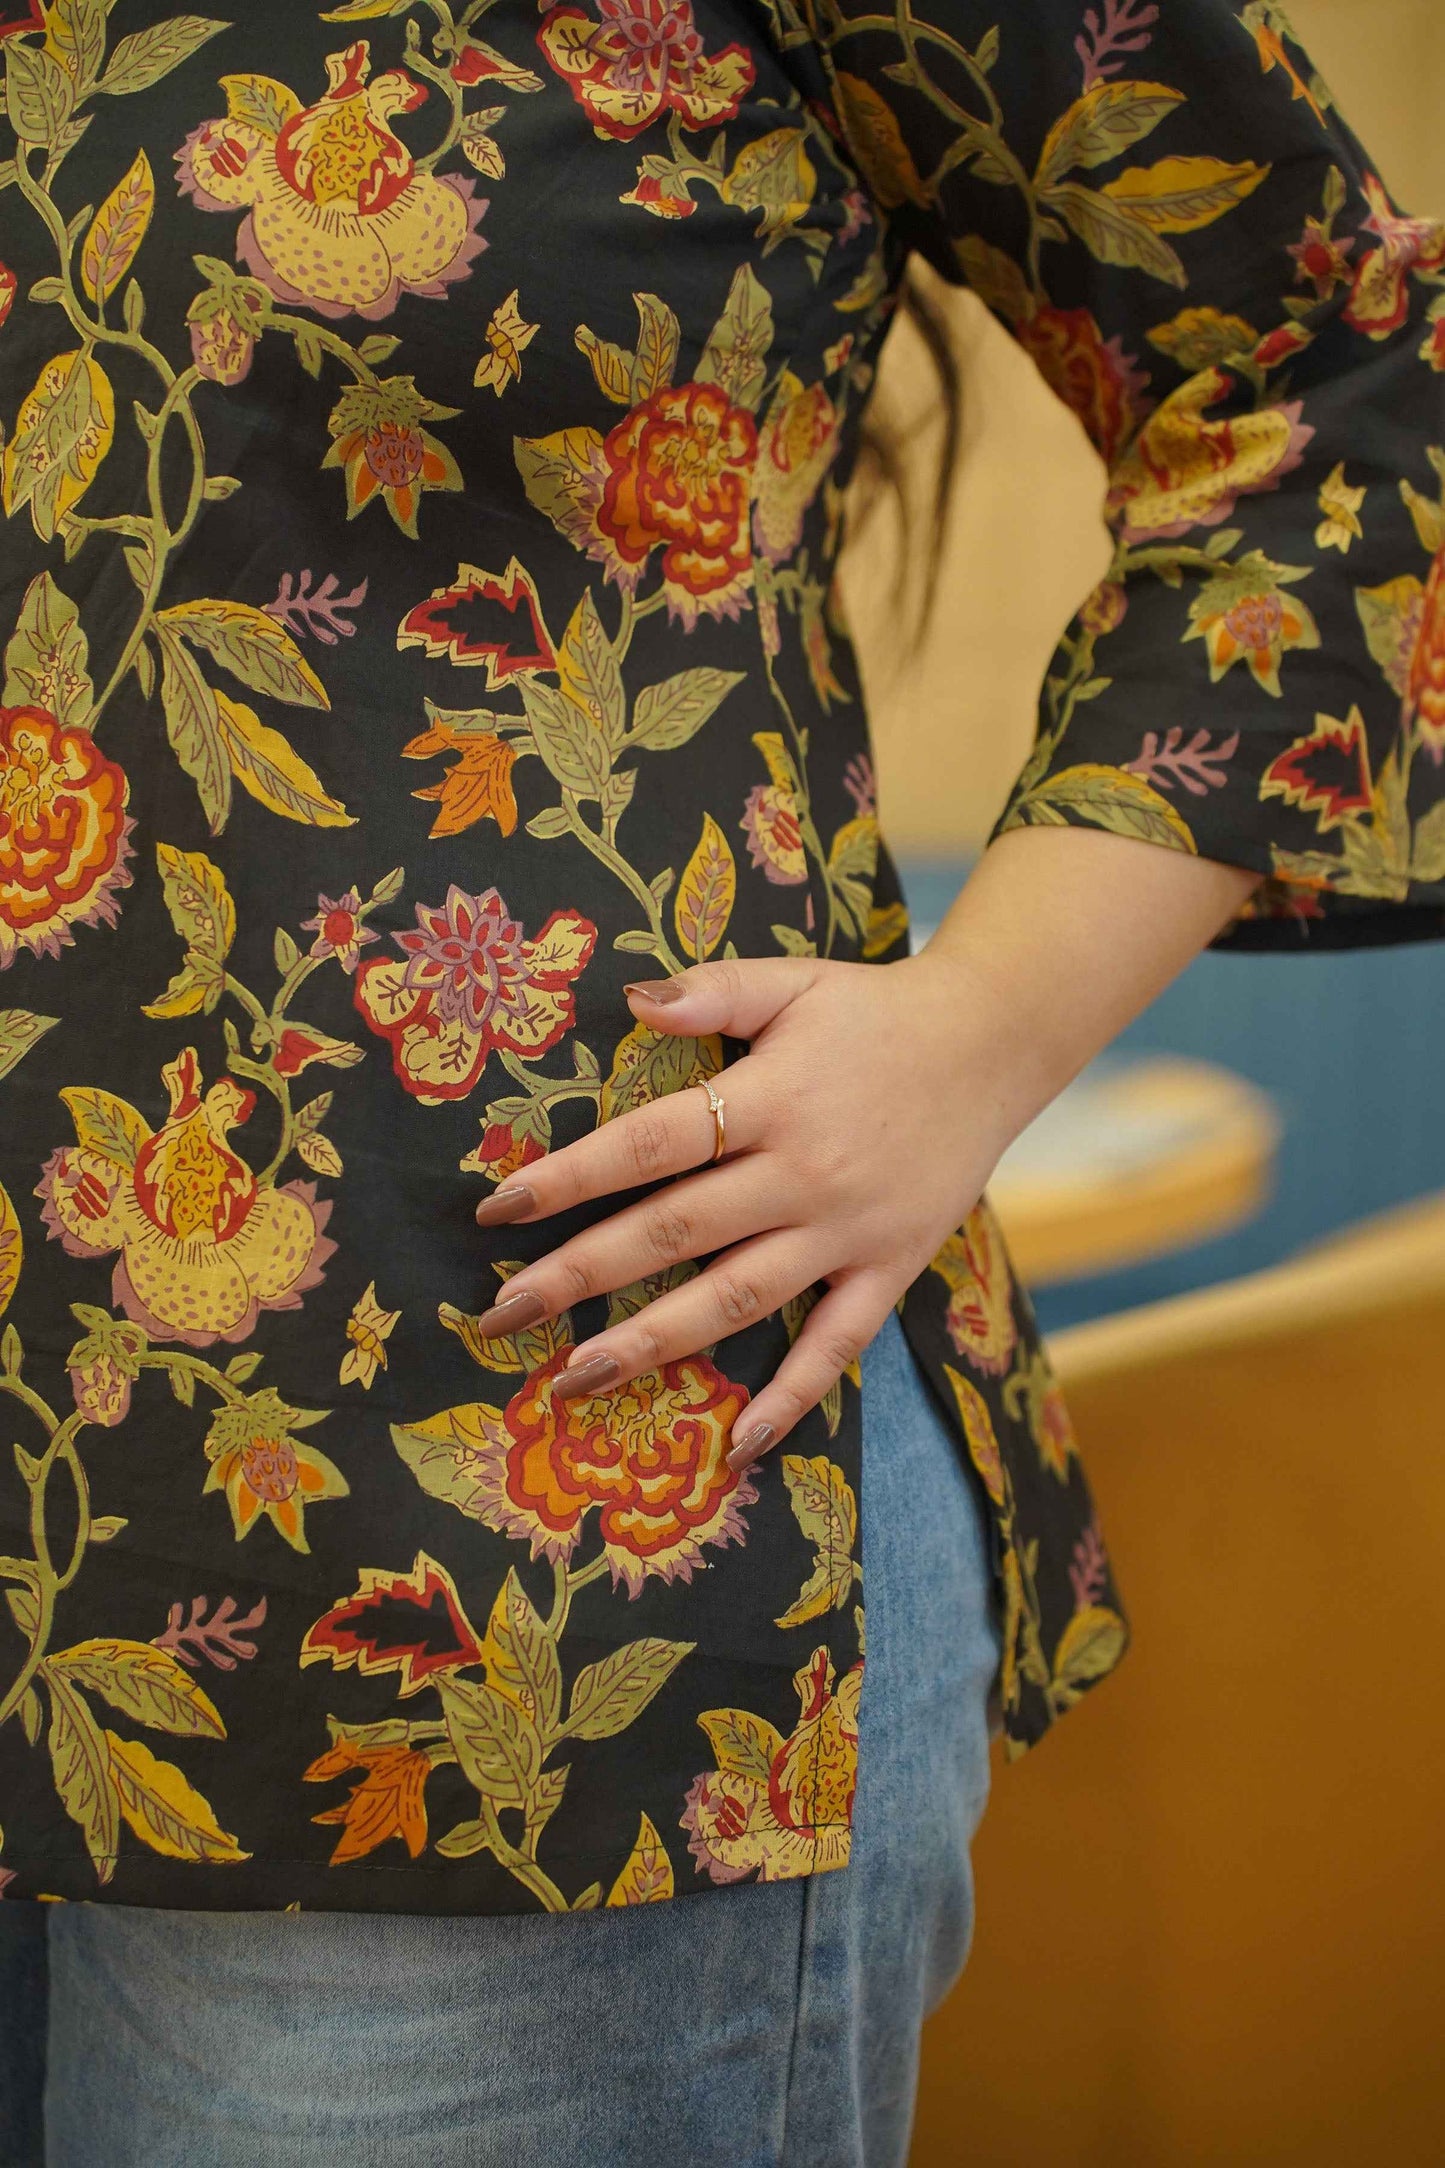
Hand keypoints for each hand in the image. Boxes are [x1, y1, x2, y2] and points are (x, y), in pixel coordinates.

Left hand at [472, 950, 1021, 1471]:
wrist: (993, 1045)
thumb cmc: (875, 1013)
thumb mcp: (795, 982)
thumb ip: (714, 990)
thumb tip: (631, 1001)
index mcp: (771, 1099)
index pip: (651, 1144)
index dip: (571, 1176)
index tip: (498, 1209)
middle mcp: (802, 1173)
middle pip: (676, 1231)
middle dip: (581, 1275)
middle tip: (500, 1315)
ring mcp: (846, 1231)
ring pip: (737, 1298)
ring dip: (653, 1343)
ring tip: (576, 1378)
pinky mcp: (887, 1269)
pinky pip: (836, 1345)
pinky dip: (791, 1397)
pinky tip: (737, 1445)